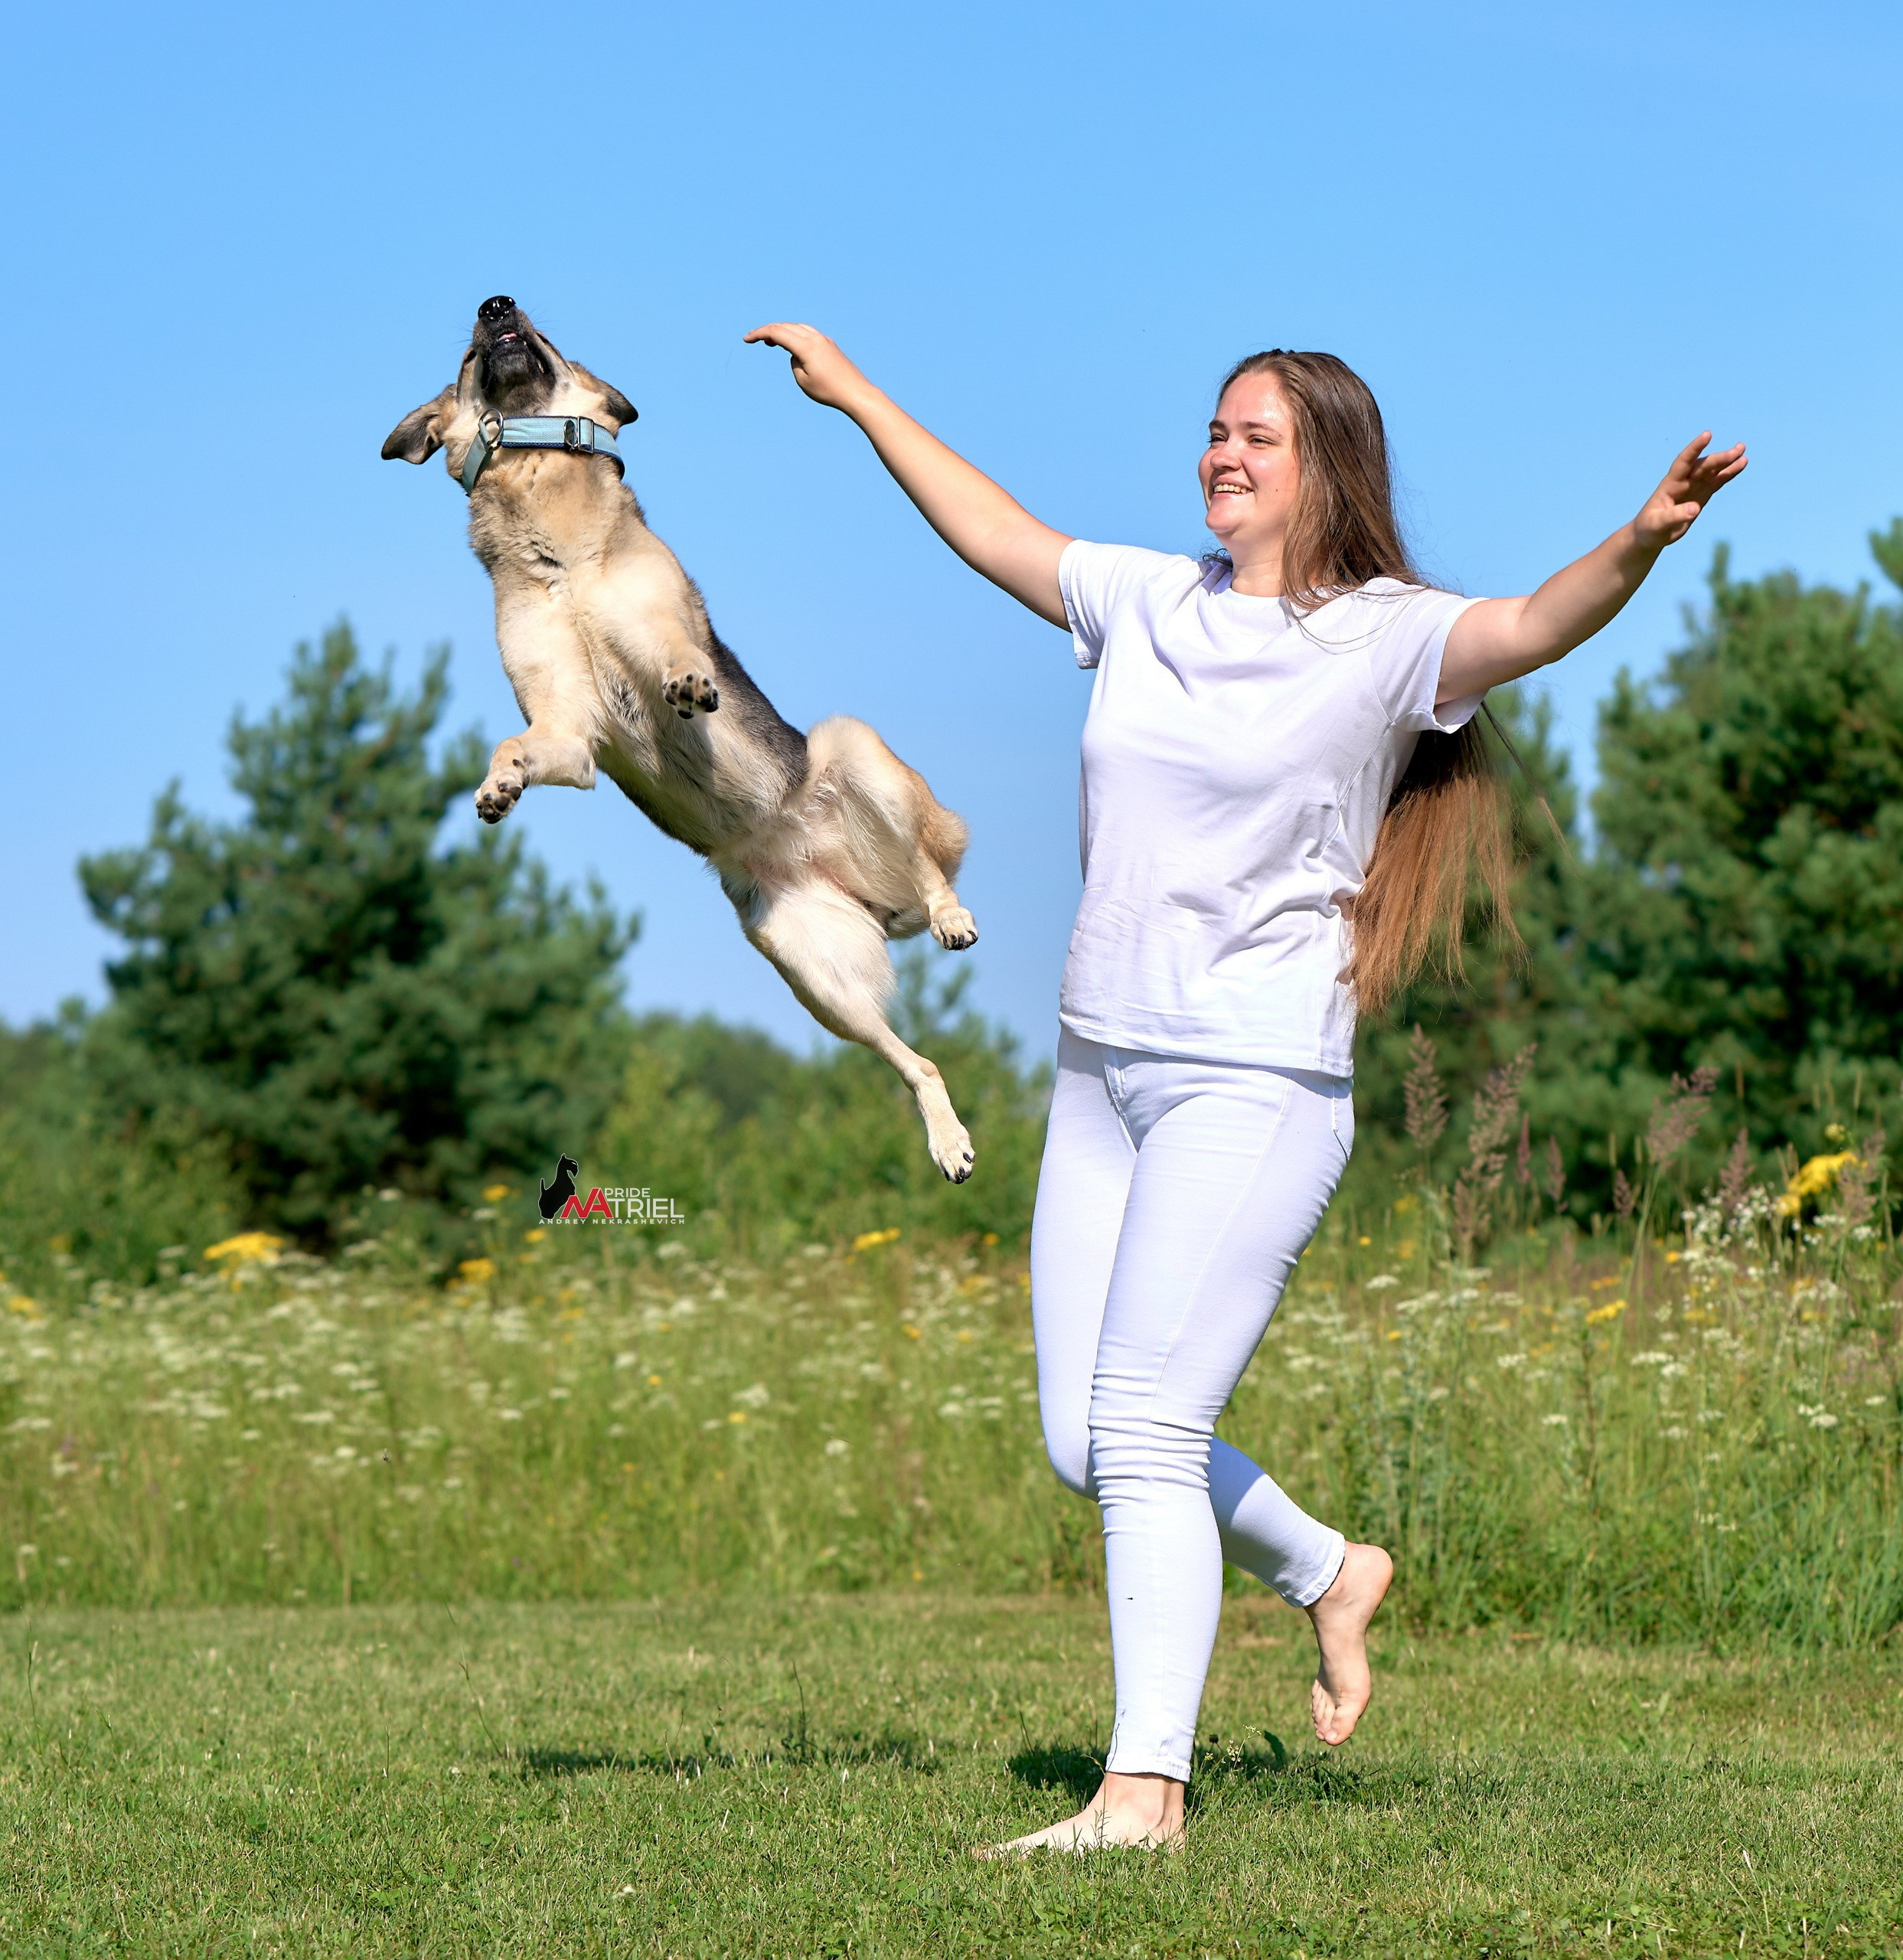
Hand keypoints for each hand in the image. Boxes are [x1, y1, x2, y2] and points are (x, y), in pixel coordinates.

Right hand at [743, 322, 872, 412]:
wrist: (856, 393)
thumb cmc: (829, 391)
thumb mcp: (803, 380)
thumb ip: (794, 362)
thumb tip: (796, 354)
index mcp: (806, 346)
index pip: (777, 332)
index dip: (759, 333)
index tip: (746, 339)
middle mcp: (815, 338)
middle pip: (786, 326)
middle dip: (768, 331)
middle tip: (755, 339)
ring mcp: (824, 340)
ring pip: (798, 327)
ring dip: (783, 331)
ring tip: (772, 342)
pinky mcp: (830, 346)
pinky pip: (808, 333)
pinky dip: (795, 334)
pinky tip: (792, 344)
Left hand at [1634, 432, 1747, 548]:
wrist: (1650, 534)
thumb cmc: (1649, 528)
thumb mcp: (1658, 524)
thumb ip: (1675, 516)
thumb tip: (1695, 508)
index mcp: (1670, 485)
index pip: (1683, 462)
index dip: (1695, 448)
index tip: (1707, 434)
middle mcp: (1683, 482)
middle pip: (1703, 466)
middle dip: (1719, 458)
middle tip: (1738, 449)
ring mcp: (1693, 487)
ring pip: (1712, 471)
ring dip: (1727, 461)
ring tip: (1742, 450)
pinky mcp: (1701, 495)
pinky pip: (1717, 481)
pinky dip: (1728, 473)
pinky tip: (1741, 464)